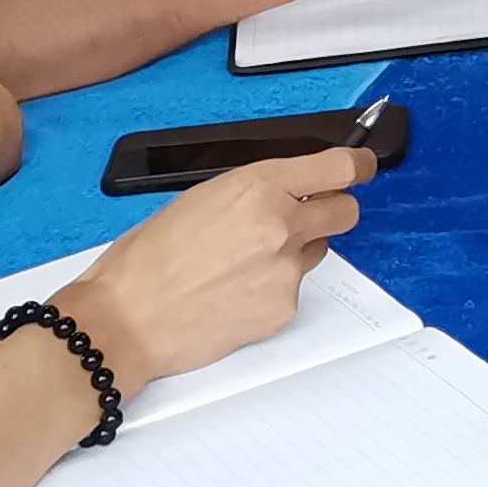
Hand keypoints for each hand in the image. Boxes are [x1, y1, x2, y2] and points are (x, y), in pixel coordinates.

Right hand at [61, 150, 366, 399]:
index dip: (357, 165)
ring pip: (317, 251)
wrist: (124, 321)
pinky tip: (232, 294)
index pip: (339, 168)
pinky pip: (293, 290)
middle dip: (329, 211)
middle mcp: (281, 225)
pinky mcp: (283, 309)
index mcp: (259, 186)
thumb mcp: (202, 198)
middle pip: (345, 211)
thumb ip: (255, 191)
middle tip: (302, 218)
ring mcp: (285, 271)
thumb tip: (290, 190)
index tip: (363, 166)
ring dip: (295, 251)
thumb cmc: (147, 259)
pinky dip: (272, 289)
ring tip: (241, 264)